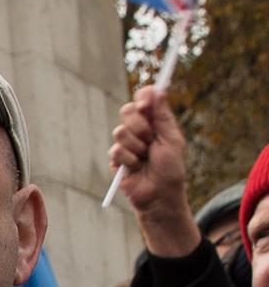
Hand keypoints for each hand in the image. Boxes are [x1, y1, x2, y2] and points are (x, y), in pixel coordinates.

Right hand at [108, 87, 196, 256]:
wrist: (159, 195)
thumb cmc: (170, 169)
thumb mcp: (171, 139)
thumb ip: (162, 116)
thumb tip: (159, 90)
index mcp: (155, 122)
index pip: (145, 99)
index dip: (144, 97)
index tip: (146, 103)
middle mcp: (139, 130)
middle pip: (128, 110)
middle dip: (139, 124)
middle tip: (150, 137)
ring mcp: (126, 144)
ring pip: (120, 131)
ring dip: (136, 146)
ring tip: (145, 158)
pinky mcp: (115, 159)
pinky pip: (116, 151)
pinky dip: (129, 160)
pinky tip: (136, 169)